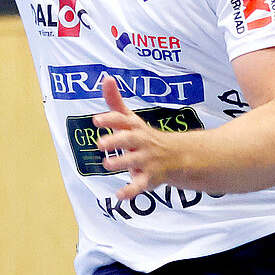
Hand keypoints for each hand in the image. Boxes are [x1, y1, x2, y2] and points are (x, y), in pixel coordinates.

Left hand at [93, 77, 188, 201]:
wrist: (178, 157)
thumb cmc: (145, 136)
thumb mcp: (131, 119)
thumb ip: (115, 101)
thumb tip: (106, 78)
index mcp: (135, 128)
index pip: (122, 120)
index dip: (110, 120)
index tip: (96, 120)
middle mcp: (141, 143)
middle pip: (129, 140)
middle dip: (115, 141)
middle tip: (99, 144)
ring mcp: (146, 161)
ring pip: (134, 162)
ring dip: (121, 163)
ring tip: (107, 164)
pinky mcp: (149, 178)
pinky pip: (140, 186)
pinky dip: (130, 191)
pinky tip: (119, 195)